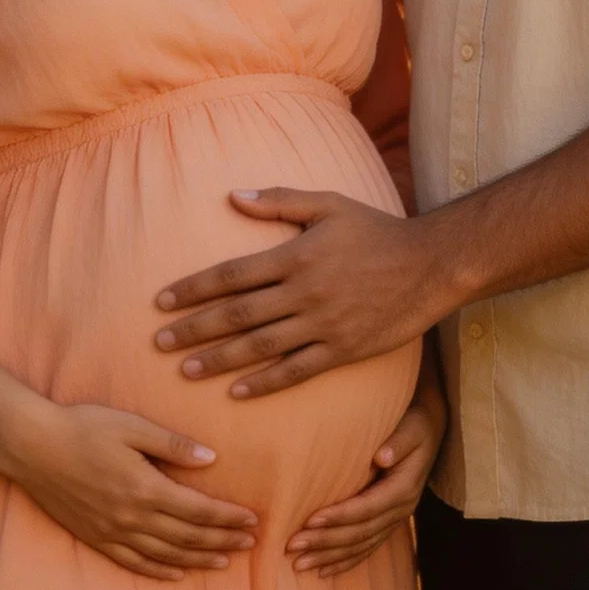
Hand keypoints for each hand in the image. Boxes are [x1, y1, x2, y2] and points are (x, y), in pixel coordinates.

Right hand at [0, 401, 258, 581]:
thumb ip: (172, 445)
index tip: (252, 521)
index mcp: (145, 488)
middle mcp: (132, 517)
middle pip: (187, 537)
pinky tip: (175, 573)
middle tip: (250, 544)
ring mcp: (113, 532)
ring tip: (223, 563)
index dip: (228, 518)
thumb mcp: (131, 427)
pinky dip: (159, 571)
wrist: (32, 447)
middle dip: (221, 541)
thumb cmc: (83, 428)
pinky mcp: (95, 538)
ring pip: (165, 555)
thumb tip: (211, 459)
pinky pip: (133, 562)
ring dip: (197, 559)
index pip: (199, 510)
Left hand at [154, 189, 442, 397]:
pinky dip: (265, 383)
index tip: (161, 302)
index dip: (193, 288)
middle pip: (237, 314)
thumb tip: (232, 196)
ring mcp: (322, 325)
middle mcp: (303, 292)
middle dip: (194, 329)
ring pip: (260, 346)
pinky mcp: (342, 351)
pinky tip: (237, 393)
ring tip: (185, 371)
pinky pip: (296, 371)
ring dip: (219, 360)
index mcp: (295, 255)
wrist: (430, 266)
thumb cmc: (377, 230)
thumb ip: (279, 200)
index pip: (232, 274)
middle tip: (158, 343)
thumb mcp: (329, 203)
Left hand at [288, 382, 447, 576]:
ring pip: (360, 545)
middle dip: (325, 541)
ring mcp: (395, 520)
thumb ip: (399, 441)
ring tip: (299, 563)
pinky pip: (366, 548)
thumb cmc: (414, 423)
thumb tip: (382, 457)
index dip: (340, 516)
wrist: (430, 429)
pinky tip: (324, 572)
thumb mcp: (412, 427)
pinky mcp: (388, 523)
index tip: (310, 519)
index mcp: (404, 488)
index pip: (368, 508)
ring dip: (329, 556)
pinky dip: (345, 562)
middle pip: (360, 532)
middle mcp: (401, 510)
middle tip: (292, 546)